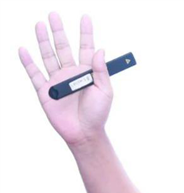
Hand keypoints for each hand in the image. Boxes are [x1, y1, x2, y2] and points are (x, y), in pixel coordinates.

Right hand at [19, 12, 112, 147]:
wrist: (84, 133)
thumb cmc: (98, 114)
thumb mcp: (105, 91)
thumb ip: (101, 71)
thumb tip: (100, 49)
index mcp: (87, 73)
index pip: (86, 47)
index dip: (85, 33)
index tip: (85, 18)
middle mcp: (71, 73)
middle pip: (63, 47)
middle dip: (58, 31)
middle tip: (54, 15)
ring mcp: (57, 81)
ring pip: (48, 56)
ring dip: (43, 41)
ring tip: (40, 25)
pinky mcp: (45, 91)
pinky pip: (34, 74)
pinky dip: (28, 62)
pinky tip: (24, 50)